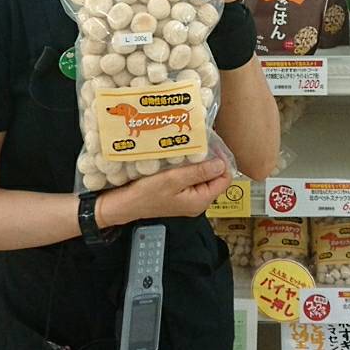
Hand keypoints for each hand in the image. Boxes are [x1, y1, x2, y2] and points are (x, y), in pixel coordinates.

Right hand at [99, 158, 231, 224]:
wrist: (125, 204)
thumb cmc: (147, 193)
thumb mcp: (174, 179)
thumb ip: (199, 172)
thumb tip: (221, 164)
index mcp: (200, 201)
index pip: (224, 180)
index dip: (222, 162)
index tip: (214, 146)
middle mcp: (198, 202)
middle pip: (215, 179)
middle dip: (211, 162)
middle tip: (202, 144)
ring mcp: (189, 199)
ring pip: (203, 178)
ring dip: (199, 164)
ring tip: (192, 149)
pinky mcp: (180, 195)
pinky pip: (192, 180)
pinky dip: (189, 169)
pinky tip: (182, 158)